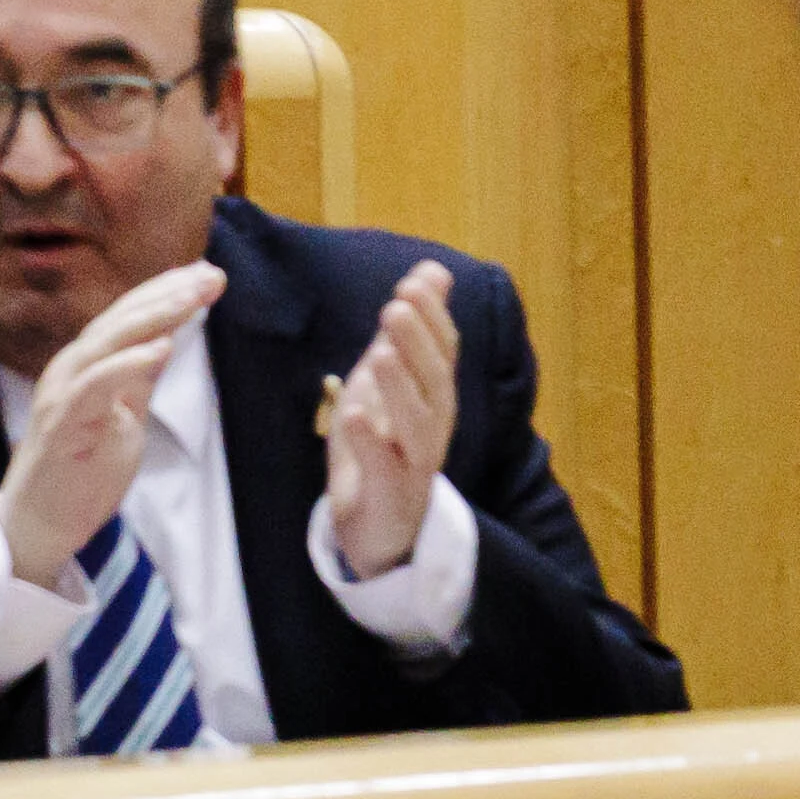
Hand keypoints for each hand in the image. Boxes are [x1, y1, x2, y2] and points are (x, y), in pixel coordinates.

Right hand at [0, 262, 222, 587]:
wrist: (43, 523)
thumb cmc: (83, 468)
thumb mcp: (125, 415)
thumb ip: (138, 377)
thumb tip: (164, 339)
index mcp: (89, 364)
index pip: (130, 317)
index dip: (167, 291)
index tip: (209, 273)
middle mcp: (72, 369)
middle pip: (122, 319)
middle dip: (169, 294)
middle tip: (213, 275)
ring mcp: (63, 393)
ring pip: (106, 341)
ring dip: (153, 317)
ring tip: (192, 298)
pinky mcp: (61, 424)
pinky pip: (94, 385)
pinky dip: (126, 363)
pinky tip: (160, 348)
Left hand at [325, 262, 459, 580]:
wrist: (382, 527)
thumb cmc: (385, 445)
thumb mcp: (392, 379)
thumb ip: (411, 331)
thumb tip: (433, 271)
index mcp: (435, 396)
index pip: (444, 351)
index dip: (432, 318)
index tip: (413, 283)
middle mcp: (434, 426)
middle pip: (434, 380)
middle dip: (417, 342)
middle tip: (395, 305)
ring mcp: (415, 461)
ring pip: (417, 422)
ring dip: (399, 386)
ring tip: (379, 354)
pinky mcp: (390, 493)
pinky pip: (384, 466)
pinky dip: (370, 440)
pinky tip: (355, 413)